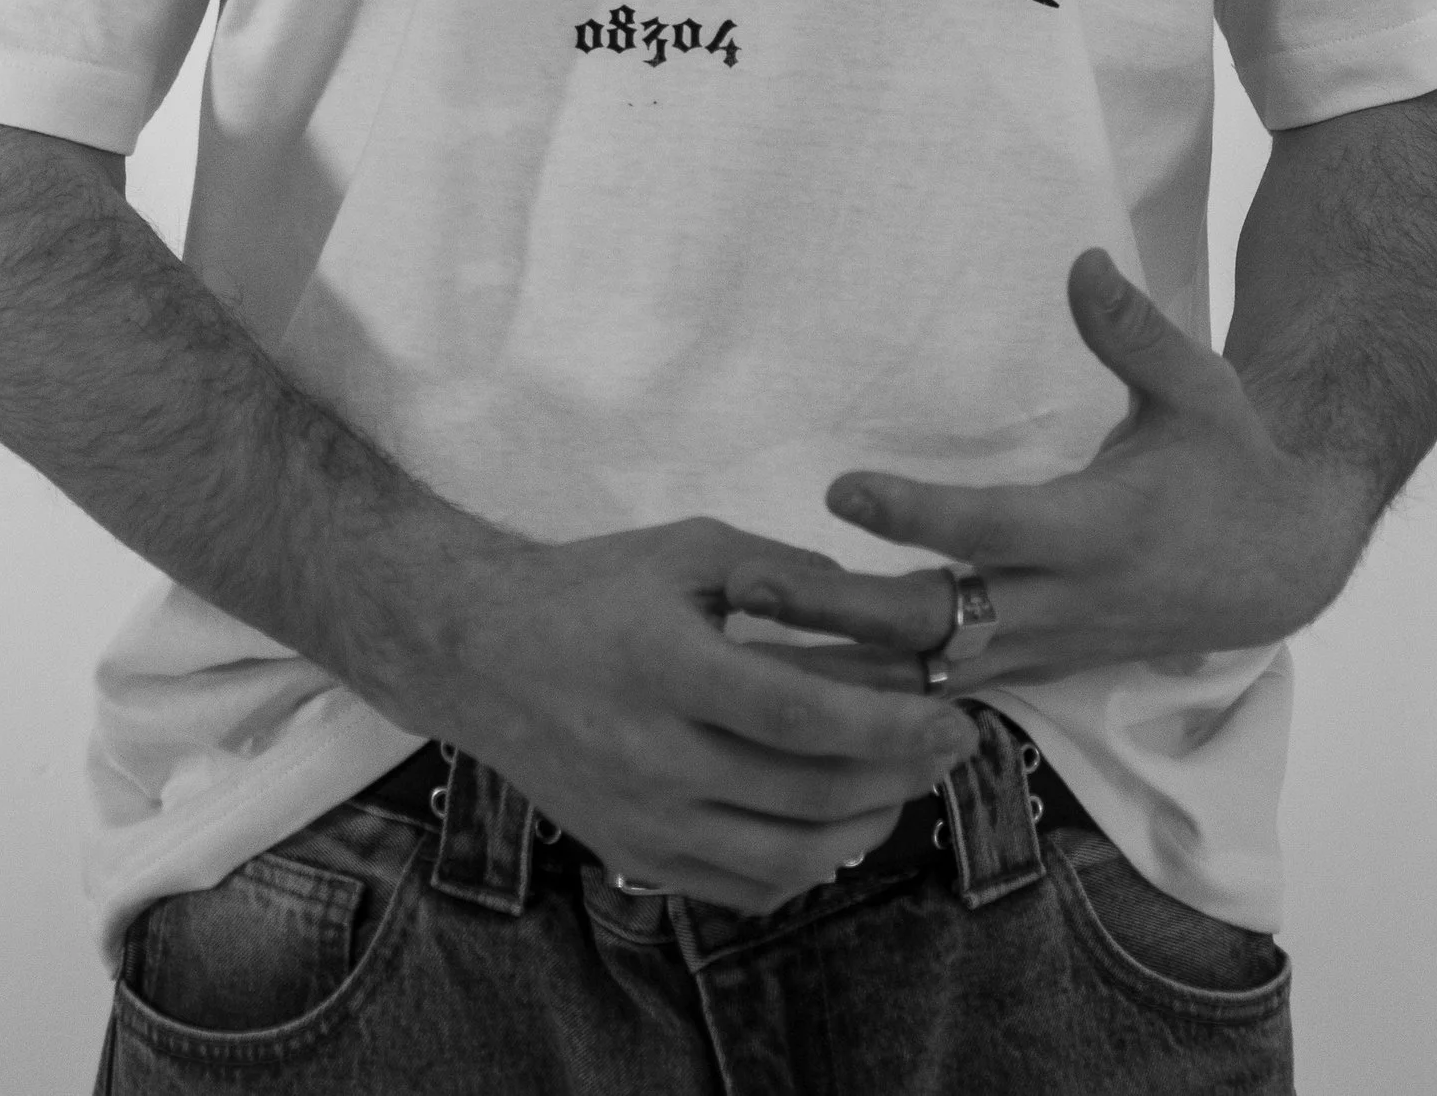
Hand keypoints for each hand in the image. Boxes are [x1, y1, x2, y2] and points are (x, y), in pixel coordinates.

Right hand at [444, 512, 982, 912]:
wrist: (483, 656)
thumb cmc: (594, 589)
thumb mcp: (686, 548)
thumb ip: (778, 568)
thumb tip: (868, 601)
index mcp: (669, 668)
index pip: (800, 715)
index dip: (888, 724)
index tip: (953, 715)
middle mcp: (657, 757)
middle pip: (807, 792)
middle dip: (899, 773)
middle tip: (953, 745)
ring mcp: (646, 820)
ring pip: (786, 855)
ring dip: (866, 827)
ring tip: (906, 786)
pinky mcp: (637, 856)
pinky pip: (742, 887)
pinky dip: (806, 867)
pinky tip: (837, 827)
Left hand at [723, 251, 1380, 683]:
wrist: (1277, 565)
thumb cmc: (1227, 460)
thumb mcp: (1197, 387)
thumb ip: (1134, 332)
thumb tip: (1083, 262)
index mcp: (1098, 528)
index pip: (993, 528)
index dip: (919, 514)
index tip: (842, 491)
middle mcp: (1067, 600)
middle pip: (941, 620)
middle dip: (845, 612)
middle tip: (752, 591)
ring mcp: (1050, 645)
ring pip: (934, 671)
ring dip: (846, 666)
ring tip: (749, 653)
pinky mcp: (1040, 667)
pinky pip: (951, 691)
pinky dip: (882, 696)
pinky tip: (806, 696)